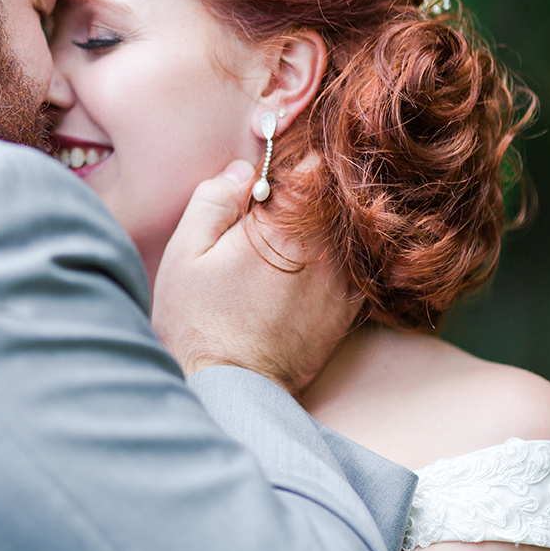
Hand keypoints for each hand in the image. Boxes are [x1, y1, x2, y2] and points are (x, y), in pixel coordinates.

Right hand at [152, 160, 360, 392]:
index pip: (313, 168)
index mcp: (282, 228)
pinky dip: (351, 255)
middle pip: (339, 196)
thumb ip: (213, 201)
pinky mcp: (348, 311)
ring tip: (309, 224)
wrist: (231, 390)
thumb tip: (241, 170)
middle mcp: (322, 251)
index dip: (300, 160)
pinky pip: (363, 267)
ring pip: (354, 230)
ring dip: (338, 219)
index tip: (287, 163)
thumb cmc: (199, 323)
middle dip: (321, 186)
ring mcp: (341, 282)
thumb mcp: (186, 254)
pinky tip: (326, 259)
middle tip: (299, 189)